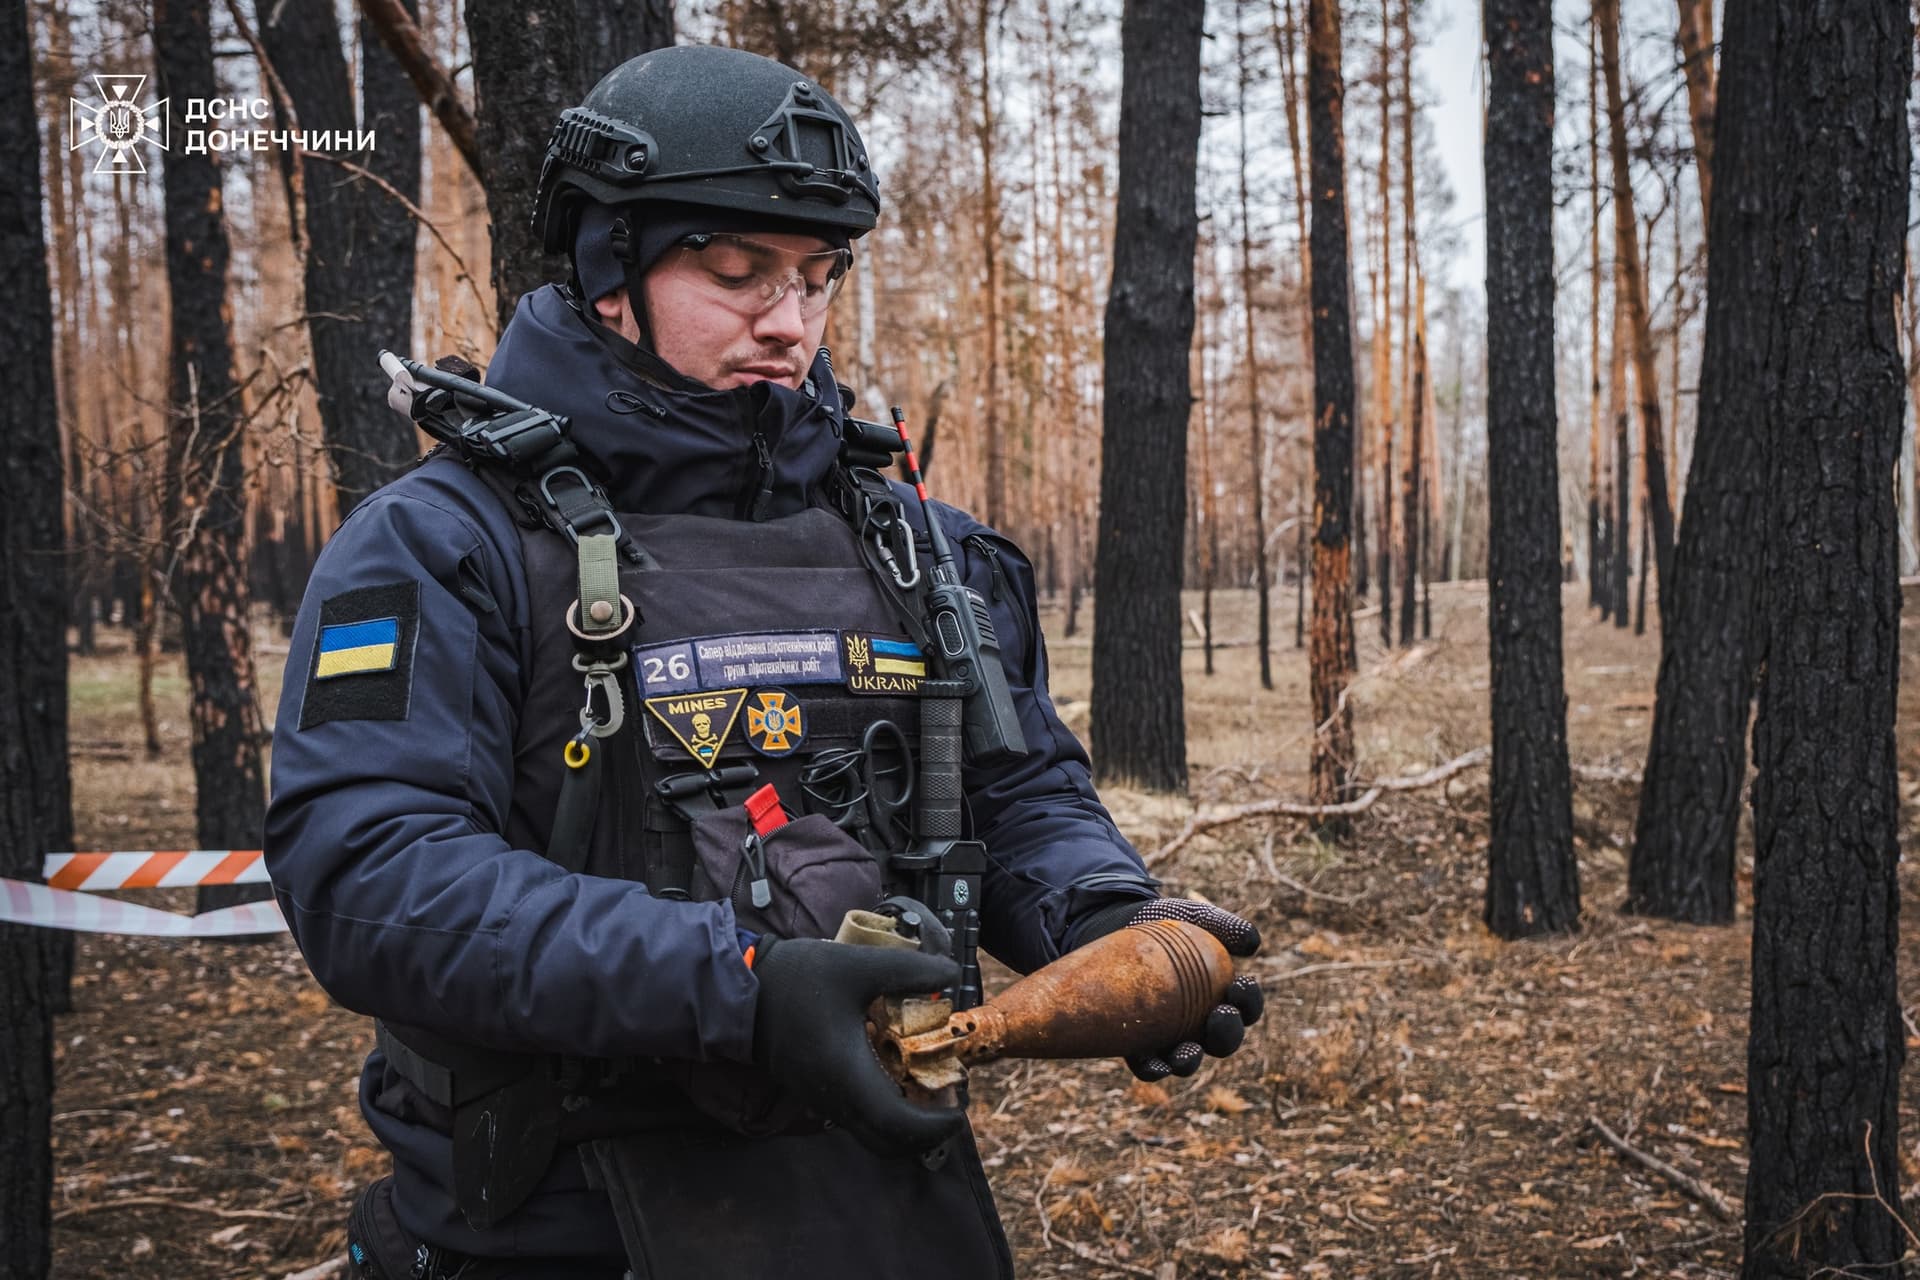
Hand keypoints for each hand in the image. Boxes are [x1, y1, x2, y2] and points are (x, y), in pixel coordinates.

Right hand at [750, 938, 965, 1153]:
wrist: (742, 988)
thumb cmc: (799, 978)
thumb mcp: (859, 966)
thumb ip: (909, 971)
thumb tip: (949, 974)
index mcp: (848, 1076)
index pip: (898, 1127)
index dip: (934, 1127)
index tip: (959, 1108)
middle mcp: (835, 1099)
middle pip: (887, 1144)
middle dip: (924, 1133)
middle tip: (948, 1104)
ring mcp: (822, 1099)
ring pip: (871, 1134)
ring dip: (904, 1124)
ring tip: (929, 1088)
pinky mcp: (815, 1091)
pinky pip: (857, 1118)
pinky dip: (884, 1112)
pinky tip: (898, 1075)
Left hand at [1073, 898, 1263, 1081]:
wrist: (1114, 927)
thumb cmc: (1163, 923)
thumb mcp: (1191, 916)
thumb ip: (1222, 925)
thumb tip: (1252, 943)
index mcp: (1222, 997)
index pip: (1245, 1006)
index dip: (1249, 1001)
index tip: (1240, 984)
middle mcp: (1200, 1024)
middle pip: (1222, 1041)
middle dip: (1226, 1033)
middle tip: (1220, 1013)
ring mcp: (1169, 1038)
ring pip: (1187, 1060)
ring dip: (1191, 1060)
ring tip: (1188, 1050)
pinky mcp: (1138, 1046)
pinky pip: (1149, 1066)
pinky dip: (1155, 1069)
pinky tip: (1155, 1065)